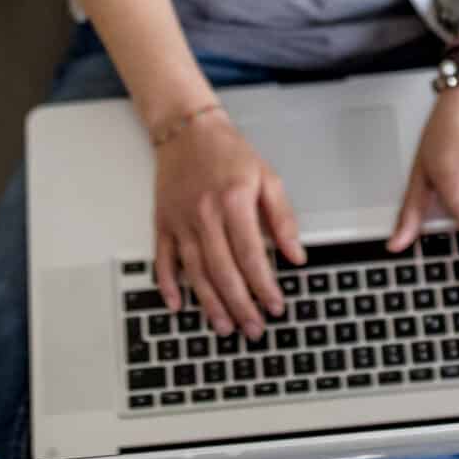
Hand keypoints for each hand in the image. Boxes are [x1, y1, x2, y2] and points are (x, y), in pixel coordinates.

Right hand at [153, 103, 305, 339]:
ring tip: (224, 327)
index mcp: (234, 202)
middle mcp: (204, 214)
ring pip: (195, 272)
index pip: (251, 255)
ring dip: (210, 304)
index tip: (275, 305)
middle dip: (240, 306)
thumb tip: (296, 255)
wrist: (187, 130)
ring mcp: (180, 221)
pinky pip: (163, 259)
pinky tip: (177, 305)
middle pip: (223, 271)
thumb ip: (283, 218)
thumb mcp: (267, 177)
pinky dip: (167, 285)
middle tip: (253, 328)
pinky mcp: (163, 223)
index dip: (264, 286)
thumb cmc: (228, 152)